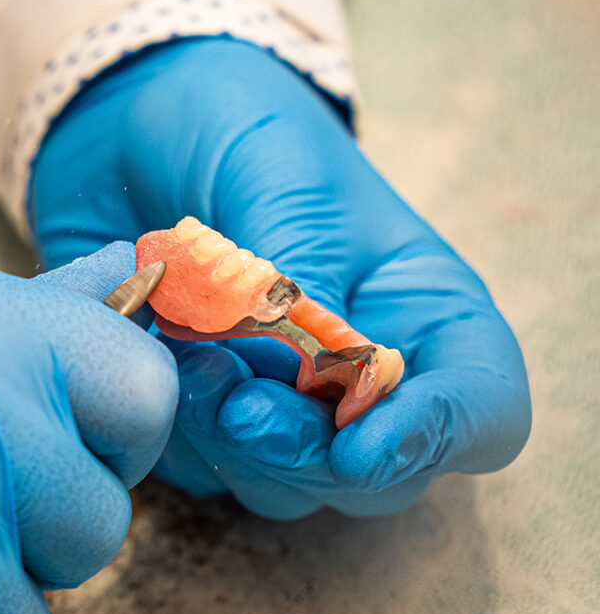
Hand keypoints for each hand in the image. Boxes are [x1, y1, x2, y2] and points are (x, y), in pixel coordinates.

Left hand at [30, 38, 530, 516]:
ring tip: (186, 357)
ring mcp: (283, 403)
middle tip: (237, 403)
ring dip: (230, 443)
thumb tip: (319, 373)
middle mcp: (362, 373)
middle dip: (304, 451)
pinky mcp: (209, 416)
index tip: (360, 443)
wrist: (135, 129)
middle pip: (374, 471)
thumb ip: (308, 277)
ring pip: (284, 484)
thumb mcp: (287, 180)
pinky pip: (203, 468)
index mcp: (419, 308)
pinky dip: (177, 431)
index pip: (479, 406)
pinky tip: (149, 359)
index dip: (438, 437)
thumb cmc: (236, 132)